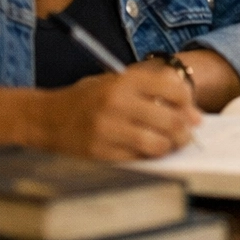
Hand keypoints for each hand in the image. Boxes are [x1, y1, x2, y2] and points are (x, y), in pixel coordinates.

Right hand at [34, 61, 201, 160]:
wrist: (46, 118)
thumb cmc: (90, 99)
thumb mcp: (117, 82)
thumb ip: (152, 90)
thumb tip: (191, 113)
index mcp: (124, 81)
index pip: (173, 88)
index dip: (189, 103)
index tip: (193, 113)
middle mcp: (117, 103)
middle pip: (170, 120)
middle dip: (185, 131)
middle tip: (188, 135)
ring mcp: (107, 129)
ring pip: (157, 144)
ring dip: (170, 147)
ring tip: (170, 145)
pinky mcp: (99, 152)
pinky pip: (137, 158)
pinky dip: (148, 157)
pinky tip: (148, 152)